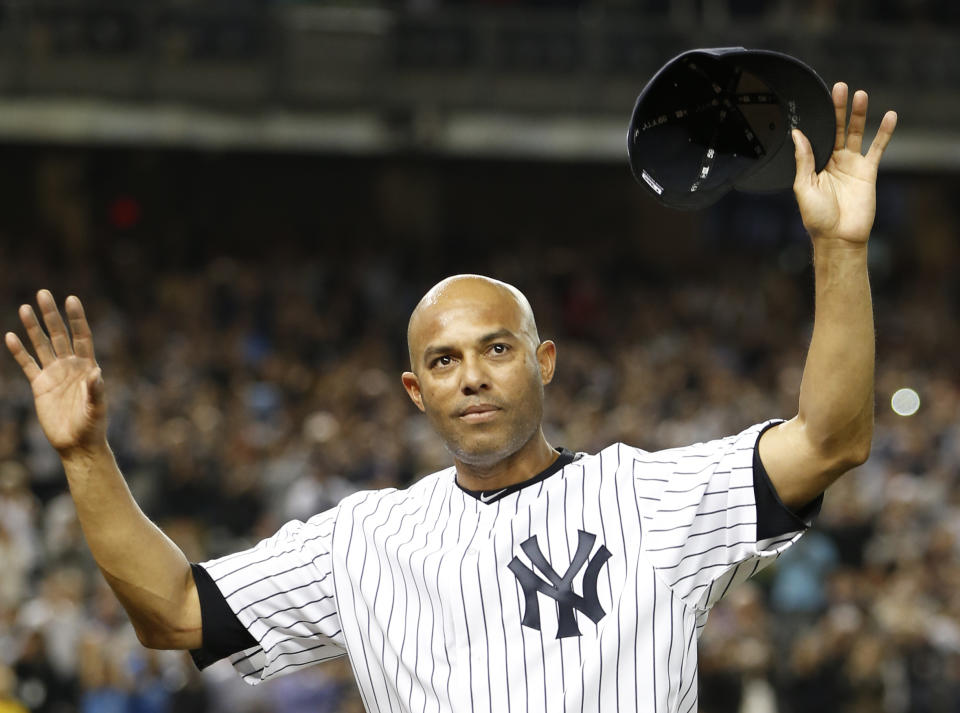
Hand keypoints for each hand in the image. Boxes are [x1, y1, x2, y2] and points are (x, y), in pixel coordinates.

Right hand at [5, 290, 106, 455]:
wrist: (77, 444)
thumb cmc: (93, 426)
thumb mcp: (97, 408)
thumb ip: (97, 391)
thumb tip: (97, 374)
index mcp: (88, 366)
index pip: (82, 336)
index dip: (76, 318)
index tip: (71, 299)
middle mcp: (71, 366)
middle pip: (60, 334)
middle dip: (51, 315)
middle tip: (43, 293)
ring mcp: (54, 374)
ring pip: (42, 345)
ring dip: (33, 328)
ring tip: (24, 307)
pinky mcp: (40, 386)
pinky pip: (27, 364)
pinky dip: (19, 352)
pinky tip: (10, 336)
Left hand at [792, 82, 896, 243]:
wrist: (839, 237)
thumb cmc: (816, 218)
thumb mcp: (803, 187)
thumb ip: (803, 160)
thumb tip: (797, 135)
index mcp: (814, 165)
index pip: (816, 136)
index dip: (817, 120)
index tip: (814, 100)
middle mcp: (833, 161)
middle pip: (836, 129)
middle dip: (837, 109)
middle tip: (838, 87)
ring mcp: (851, 165)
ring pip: (855, 134)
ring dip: (858, 115)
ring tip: (860, 94)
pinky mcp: (868, 171)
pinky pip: (878, 148)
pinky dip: (884, 132)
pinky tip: (889, 116)